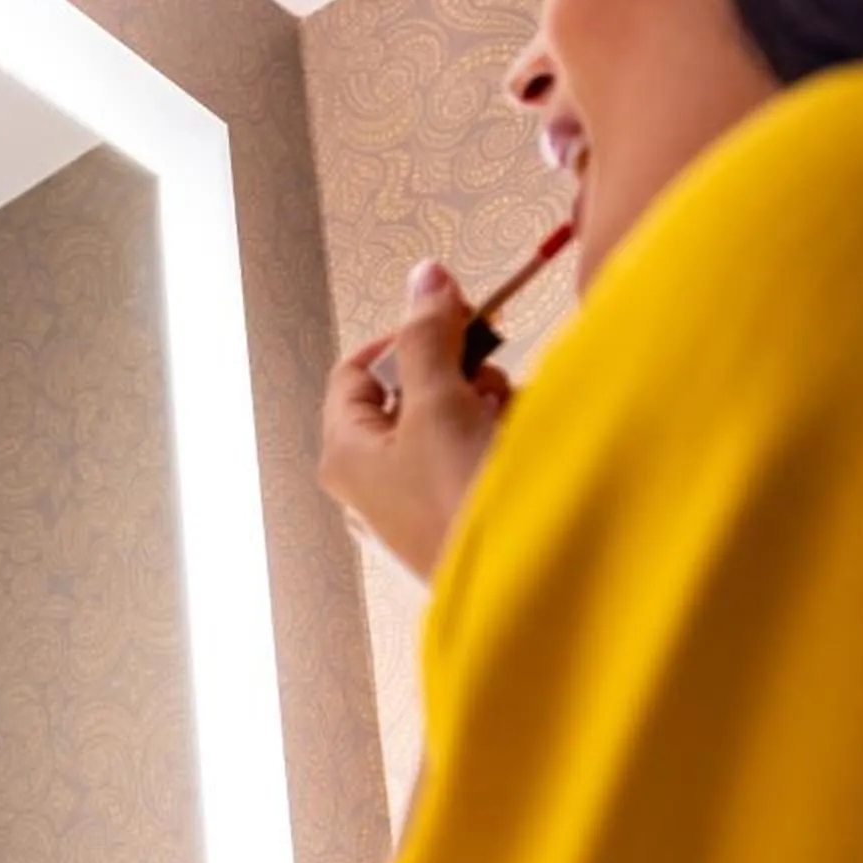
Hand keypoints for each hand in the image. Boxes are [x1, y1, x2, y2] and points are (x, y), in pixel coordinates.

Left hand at [321, 260, 516, 581]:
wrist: (518, 587)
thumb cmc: (463, 500)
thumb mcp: (439, 404)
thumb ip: (427, 336)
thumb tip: (423, 275)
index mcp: (343, 452)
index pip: (358, 369)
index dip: (406, 334)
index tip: (458, 319)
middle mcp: (366, 481)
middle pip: (407, 395)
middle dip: (455, 374)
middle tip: (489, 375)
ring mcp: (409, 505)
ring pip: (447, 424)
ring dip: (483, 407)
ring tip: (507, 420)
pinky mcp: (451, 520)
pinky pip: (470, 458)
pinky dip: (494, 441)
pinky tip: (515, 450)